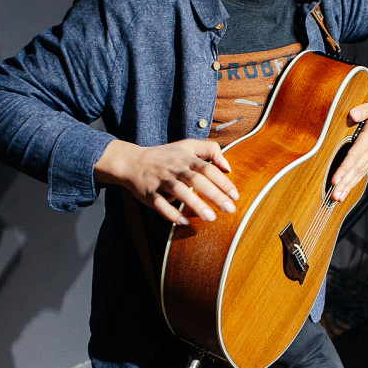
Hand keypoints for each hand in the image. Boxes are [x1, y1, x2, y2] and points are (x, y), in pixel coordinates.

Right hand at [95, 138, 238, 224]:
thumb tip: (228, 167)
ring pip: (179, 191)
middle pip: (196, 180)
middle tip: (230, 209)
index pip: (208, 169)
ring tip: (211, 218)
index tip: (235, 196)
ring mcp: (161, 181)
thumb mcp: (188, 145)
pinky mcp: (149, 193)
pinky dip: (172, 214)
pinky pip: (160, 204)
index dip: (222, 182)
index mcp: (186, 158)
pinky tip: (185, 222)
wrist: (132, 162)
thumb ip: (211, 150)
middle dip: (214, 195)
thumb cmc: (166, 156)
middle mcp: (174, 168)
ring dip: (195, 204)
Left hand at [330, 94, 367, 202]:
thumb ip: (365, 109)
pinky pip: (363, 172)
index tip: (335, 180)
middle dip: (344, 184)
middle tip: (334, 197)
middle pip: (356, 170)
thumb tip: (352, 114)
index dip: (344, 168)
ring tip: (338, 198)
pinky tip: (347, 189)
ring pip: (360, 173)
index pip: (355, 156)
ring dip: (348, 186)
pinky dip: (354, 182)